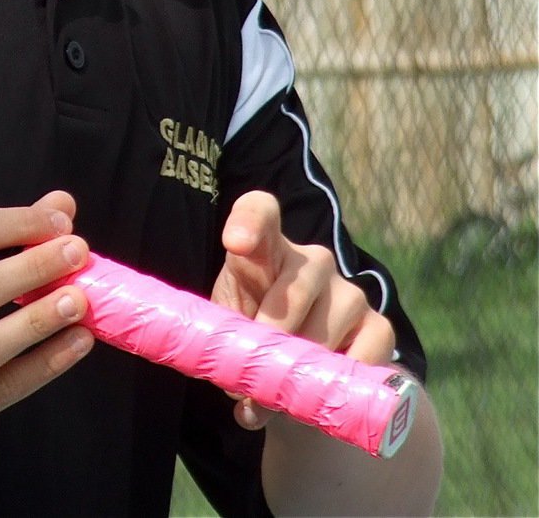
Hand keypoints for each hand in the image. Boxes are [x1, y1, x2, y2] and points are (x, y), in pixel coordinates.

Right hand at [0, 191, 94, 441]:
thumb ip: (6, 234)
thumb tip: (60, 205)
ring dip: (39, 320)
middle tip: (76, 253)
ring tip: (80, 300)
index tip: (60, 221)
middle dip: (32, 268)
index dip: (16, 224)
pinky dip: (46, 365)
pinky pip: (2, 389)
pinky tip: (77, 341)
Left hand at [210, 191, 396, 431]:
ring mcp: (349, 291)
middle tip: (257, 370)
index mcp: (265, 250)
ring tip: (282, 390)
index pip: (259, 212)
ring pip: (325, 329)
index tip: (236, 243)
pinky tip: (319, 396)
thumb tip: (237, 381)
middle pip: (295, 288)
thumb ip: (228, 341)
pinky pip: (363, 357)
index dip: (249, 222)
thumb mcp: (229, 329)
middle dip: (274, 335)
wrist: (298, 366)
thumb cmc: (253, 336)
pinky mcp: (379, 327)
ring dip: (302, 369)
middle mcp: (313, 260)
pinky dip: (337, 385)